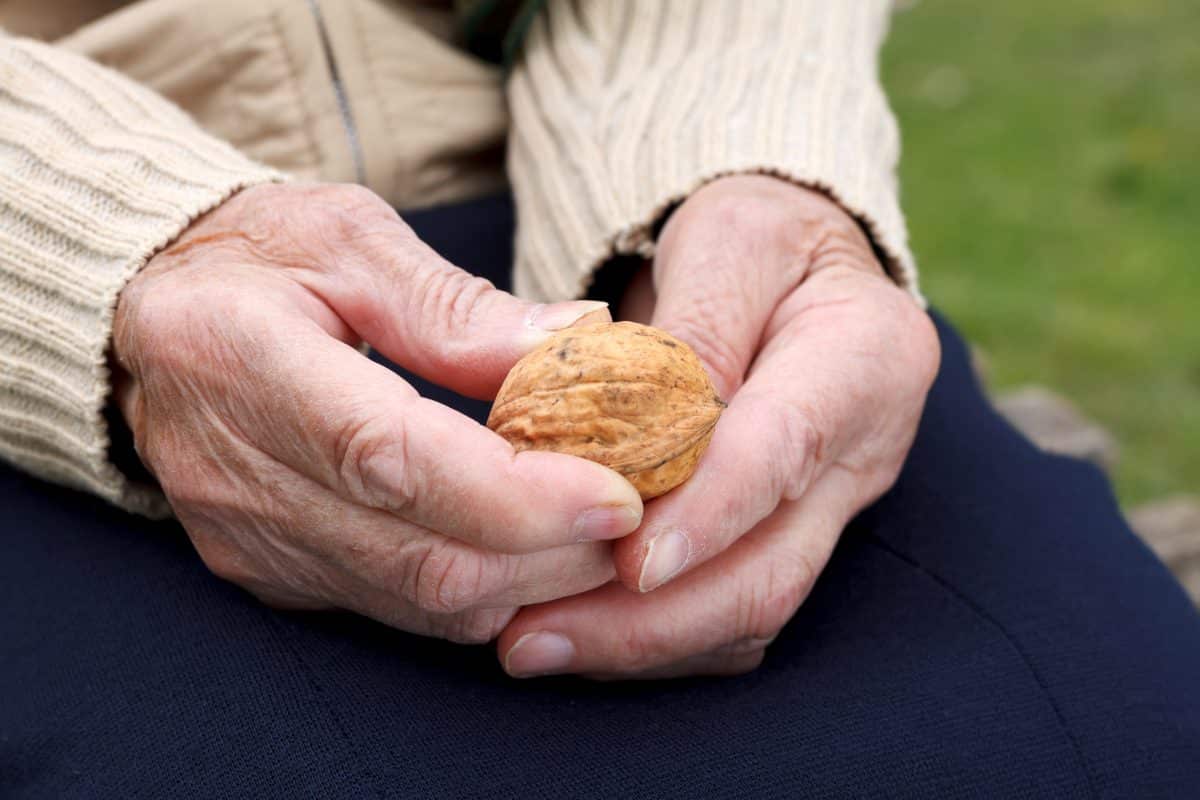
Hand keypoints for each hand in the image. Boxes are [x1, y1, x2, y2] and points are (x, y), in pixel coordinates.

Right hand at [112, 183, 643, 642]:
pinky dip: (482, 594)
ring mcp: (250, 537)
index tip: (619, 492)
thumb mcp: (350, 238)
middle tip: (643, 512)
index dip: (518, 493)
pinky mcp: (268, 571)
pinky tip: (536, 555)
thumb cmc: (255, 257)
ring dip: (531, 583)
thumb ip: (458, 306)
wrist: (149, 318)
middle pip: (421, 555)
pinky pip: (395, 611)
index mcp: (241, 360)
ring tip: (606, 535)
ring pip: (418, 602)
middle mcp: (236, 474)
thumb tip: (580, 344)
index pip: (394, 458)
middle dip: (554, 551)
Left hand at [498, 175, 938, 676]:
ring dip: (640, 642)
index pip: (785, 449)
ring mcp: (830, 508)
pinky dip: (652, 635)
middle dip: (652, 620)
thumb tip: (645, 435)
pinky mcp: (789, 538)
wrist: (787, 266)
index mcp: (866, 358)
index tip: (630, 563)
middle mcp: (862, 453)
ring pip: (747, 610)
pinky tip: (575, 632)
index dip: (709, 513)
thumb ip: (694, 332)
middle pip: (770, 569)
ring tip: (531, 646)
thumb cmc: (753, 240)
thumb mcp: (727, 243)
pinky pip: (727, 615)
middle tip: (533, 640)